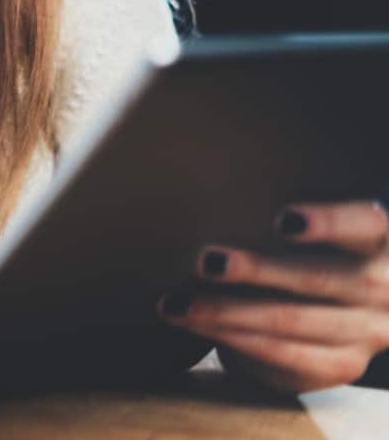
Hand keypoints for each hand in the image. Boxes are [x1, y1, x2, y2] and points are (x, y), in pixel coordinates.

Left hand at [159, 191, 388, 391]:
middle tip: (206, 261)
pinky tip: (196, 325)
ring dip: (228, 311)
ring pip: (293, 321)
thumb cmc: (304, 244)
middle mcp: (384, 288)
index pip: (367, 224)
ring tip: (177, 302)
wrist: (326, 307)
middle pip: (321, 278)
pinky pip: (284, 355)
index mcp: (382, 239)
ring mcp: (367, 331)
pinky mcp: (340, 365)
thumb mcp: (308, 222)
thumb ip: (288, 211)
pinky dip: (234, 339)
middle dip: (258, 272)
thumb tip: (214, 180)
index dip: (329, 223)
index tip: (282, 220)